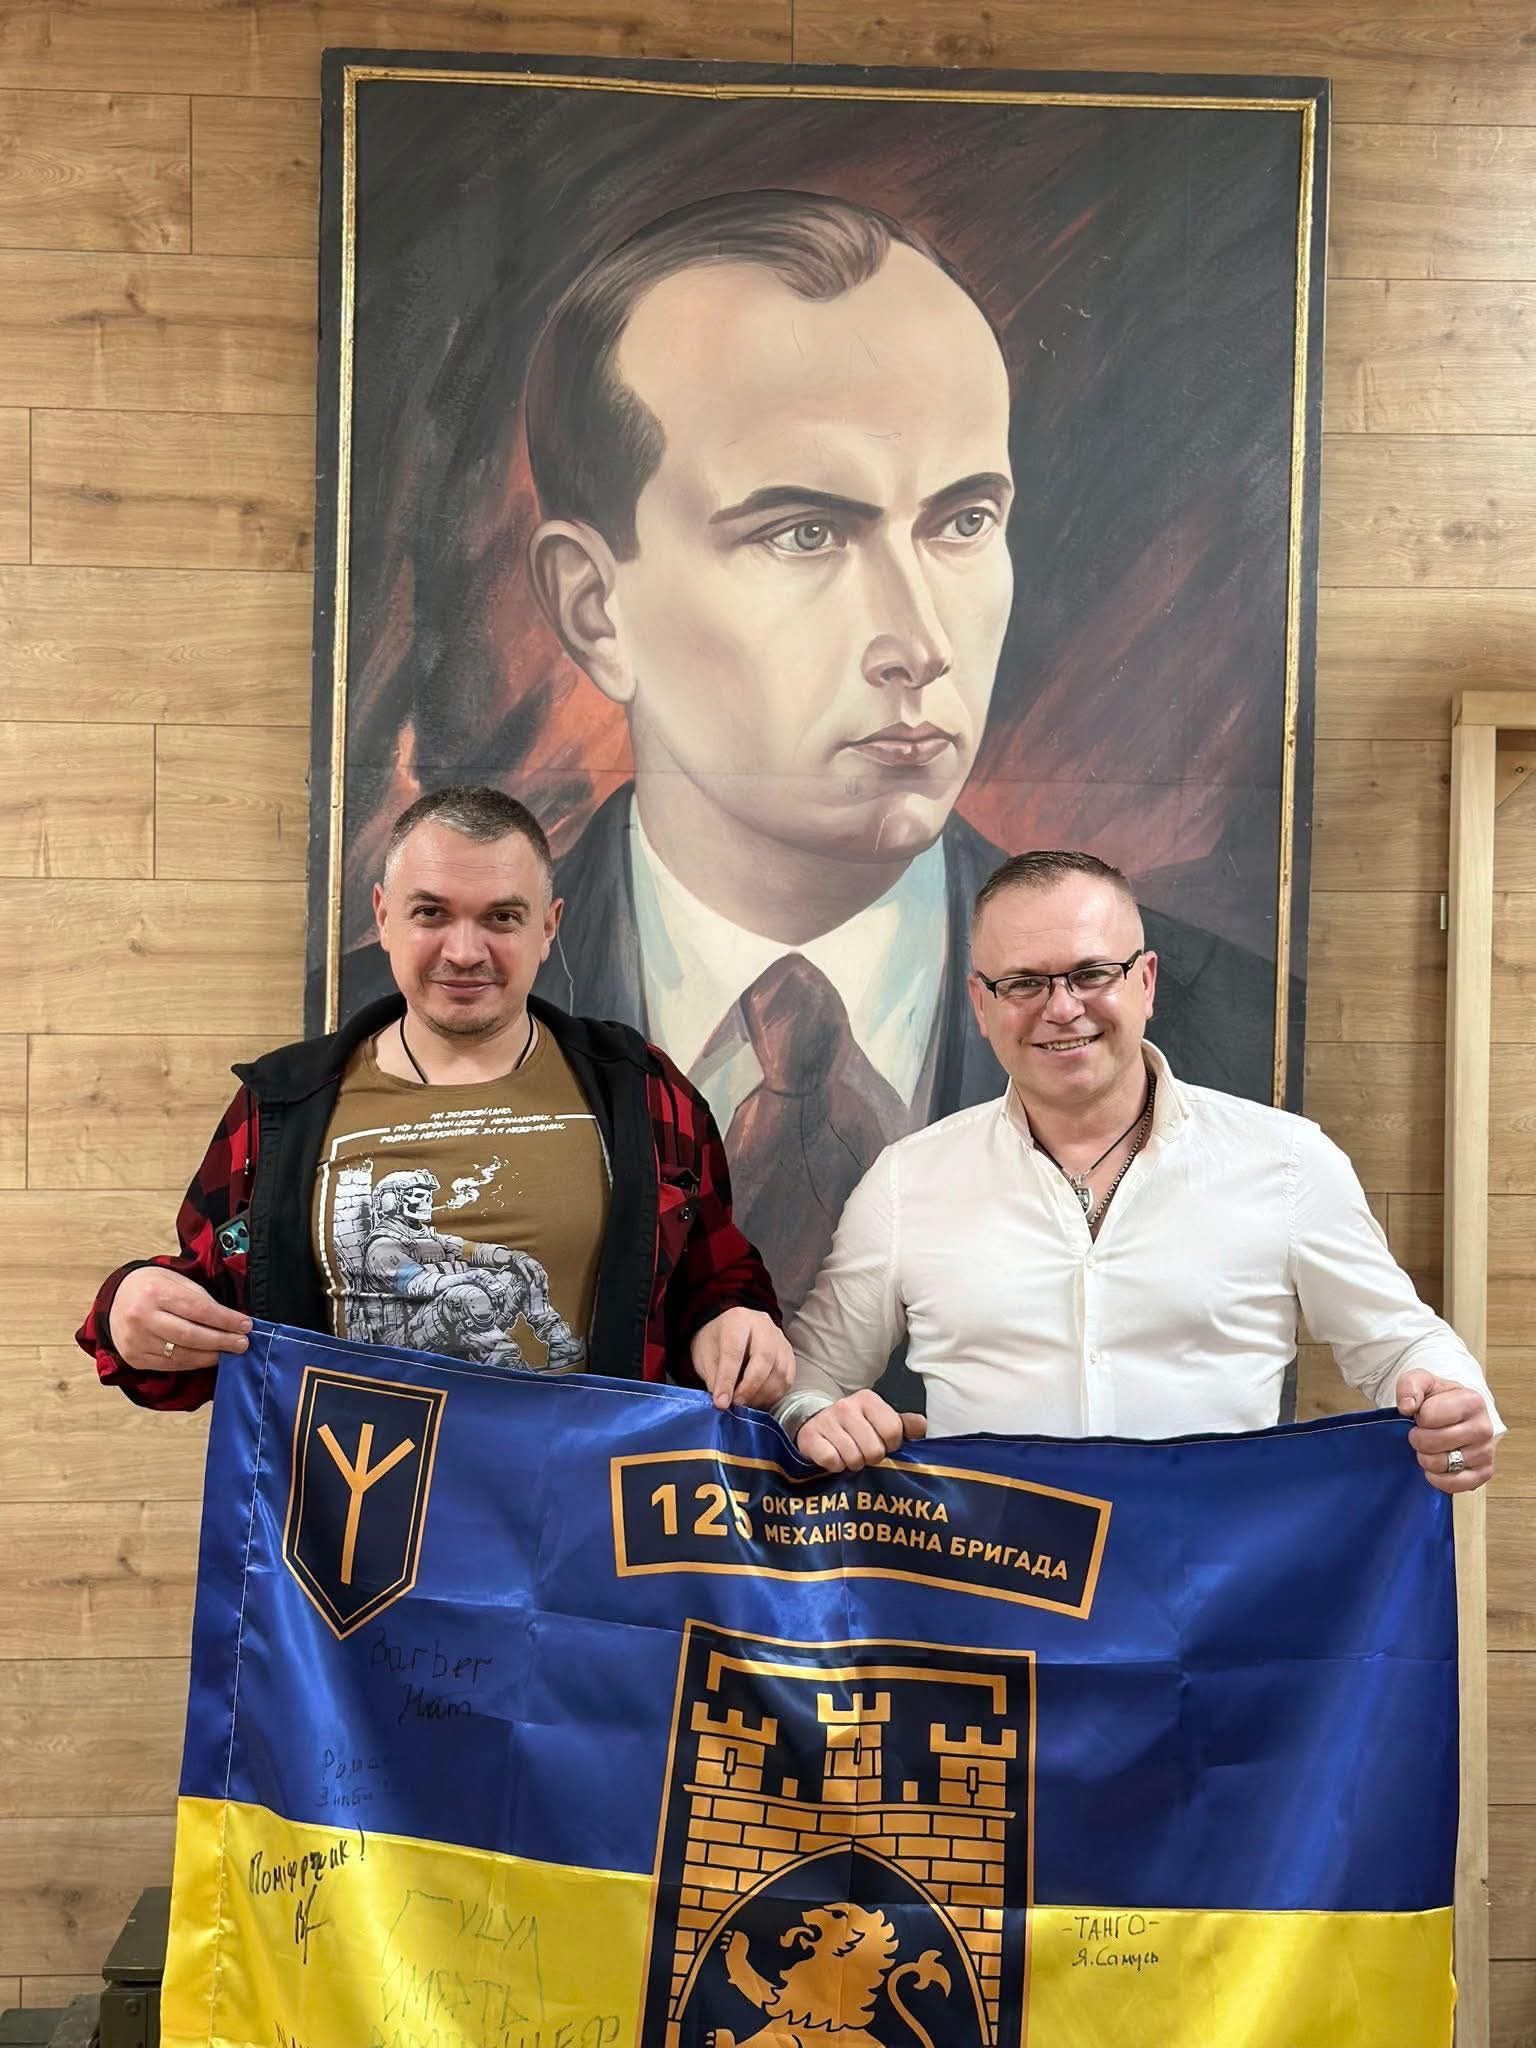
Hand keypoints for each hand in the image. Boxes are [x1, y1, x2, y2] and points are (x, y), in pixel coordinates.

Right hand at [109, 1266, 251, 1373]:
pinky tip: (207, 1358)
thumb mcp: (177, 1281)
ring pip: (181, 1354)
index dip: (225, 1320)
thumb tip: (232, 1322)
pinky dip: (193, 1363)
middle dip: (221, 1341)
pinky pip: (170, 1365)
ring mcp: (136, 1340)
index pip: (198, 1309)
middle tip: (242, 1344)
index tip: (246, 1325)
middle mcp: (142, 1317)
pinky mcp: (135, 1358)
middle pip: (190, 1335)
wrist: (116, 1299)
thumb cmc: (154, 1287)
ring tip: (228, 1353)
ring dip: (210, 1356)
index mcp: (155, 1292)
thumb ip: (202, 1300)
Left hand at [691, 1308, 793, 1410]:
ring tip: (747, 1404)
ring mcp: (779, 1339)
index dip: (727, 1380)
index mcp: (737, 1320)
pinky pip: (787, 1378)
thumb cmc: (716, 1342)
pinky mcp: (789, 1353)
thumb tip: (723, 1401)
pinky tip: (759, 1399)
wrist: (730, 1330)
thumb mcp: (705, 1355)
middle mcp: (763, 1325)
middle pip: (764, 1358)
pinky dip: (773, 1394)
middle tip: (737, 1404)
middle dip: (750, 1387)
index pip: (734, 1352)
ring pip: (780, 1371)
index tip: (721, 1402)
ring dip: (763, 1394)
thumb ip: (714, 1377)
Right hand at [797, 1391, 926, 1473]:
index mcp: (868, 1400)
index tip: (884, 1445)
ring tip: (849, 1455)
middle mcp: (846, 1406)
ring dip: (853, 1463)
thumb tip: (922, 1426)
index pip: (893, 1430)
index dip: (891, 1445)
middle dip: (871, 1458)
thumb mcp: (880, 1420)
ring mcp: (826, 1420)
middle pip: (874, 1450)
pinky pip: (832, 1461)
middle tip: (864, 1453)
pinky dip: (835, 1466)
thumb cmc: (854, 1426)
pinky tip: (834, 1457)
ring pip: (853, 1458)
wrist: (815, 1422)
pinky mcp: (810, 1436)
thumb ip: (903, 1424)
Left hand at [1396, 1371, 1496, 1493]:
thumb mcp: (1421, 1382)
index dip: (1418, 1418)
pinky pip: (1454, 1485)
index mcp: (1472, 1401)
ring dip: (1426, 1458)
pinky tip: (1435, 1468)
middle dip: (1418, 1439)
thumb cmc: (1438, 1399)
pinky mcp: (1484, 1473)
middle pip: (1432, 1442)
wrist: (1456, 1415)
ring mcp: (1486, 1453)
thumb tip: (1407, 1407)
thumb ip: (1410, 1386)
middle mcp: (1484, 1428)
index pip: (1428, 1416)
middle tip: (1421, 1434)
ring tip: (1429, 1448)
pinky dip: (1438, 1479)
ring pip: (1441, 1464)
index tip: (1423, 1415)